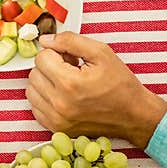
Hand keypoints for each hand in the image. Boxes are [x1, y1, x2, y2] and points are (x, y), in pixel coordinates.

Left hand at [26, 32, 166, 148]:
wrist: (135, 115)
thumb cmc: (121, 85)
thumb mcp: (101, 53)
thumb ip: (70, 41)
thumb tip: (45, 40)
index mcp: (69, 83)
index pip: (41, 58)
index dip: (56, 53)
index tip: (70, 59)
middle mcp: (59, 103)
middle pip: (34, 73)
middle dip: (50, 67)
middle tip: (70, 69)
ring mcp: (56, 118)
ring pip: (31, 90)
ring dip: (45, 82)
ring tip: (66, 83)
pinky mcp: (56, 128)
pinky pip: (35, 107)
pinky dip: (44, 98)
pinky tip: (62, 96)